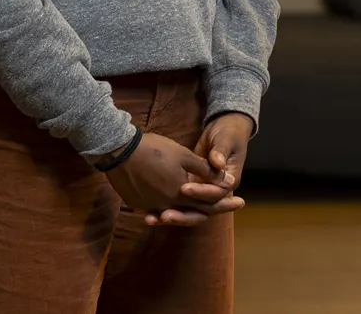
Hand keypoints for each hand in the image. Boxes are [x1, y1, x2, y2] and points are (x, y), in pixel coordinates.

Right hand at [101, 131, 243, 223]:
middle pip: (194, 211)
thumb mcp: (183, 155)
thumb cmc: (154, 149)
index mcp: (180, 192)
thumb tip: (227, 181)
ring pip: (175, 212)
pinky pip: (157, 209)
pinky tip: (172, 203)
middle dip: (214, 209)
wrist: (118, 151)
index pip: (209, 204)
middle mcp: (167, 204)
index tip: (241, 202)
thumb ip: (205, 170)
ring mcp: (150, 206)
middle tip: (230, 206)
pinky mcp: (138, 204)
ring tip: (202, 207)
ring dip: (189, 211)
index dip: (226, 203)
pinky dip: (168, 208)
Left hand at [144, 112, 254, 227]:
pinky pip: (179, 205)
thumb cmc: (228, 133)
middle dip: (182, 215)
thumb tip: (218, 163)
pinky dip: (164, 211)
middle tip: (165, 216)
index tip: (184, 188)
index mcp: (229, 181)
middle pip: (200, 211)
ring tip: (152, 218)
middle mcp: (215, 191)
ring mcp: (203, 191)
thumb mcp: (225, 140)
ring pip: (188, 211)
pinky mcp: (191, 188)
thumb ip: (220, 152)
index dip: (200, 192)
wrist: (226, 128)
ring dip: (172, 217)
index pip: (215, 194)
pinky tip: (149, 216)